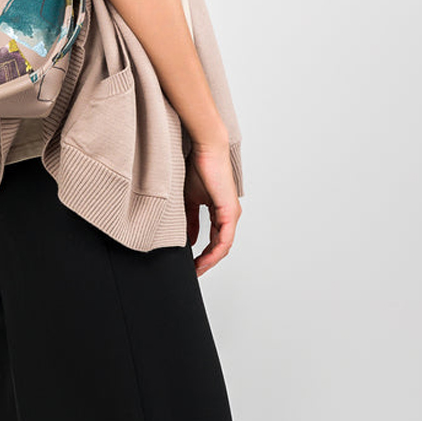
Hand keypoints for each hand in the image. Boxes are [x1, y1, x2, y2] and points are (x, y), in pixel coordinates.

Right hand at [184, 138, 241, 277]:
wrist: (206, 149)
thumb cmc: (199, 167)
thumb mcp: (190, 199)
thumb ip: (190, 220)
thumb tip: (190, 239)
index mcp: (221, 211)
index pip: (215, 240)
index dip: (204, 255)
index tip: (192, 264)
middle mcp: (229, 215)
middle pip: (220, 247)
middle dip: (207, 262)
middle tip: (194, 272)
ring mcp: (231, 214)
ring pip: (223, 246)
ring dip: (210, 261)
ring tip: (197, 269)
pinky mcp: (230, 212)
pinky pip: (225, 240)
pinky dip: (214, 252)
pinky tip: (204, 259)